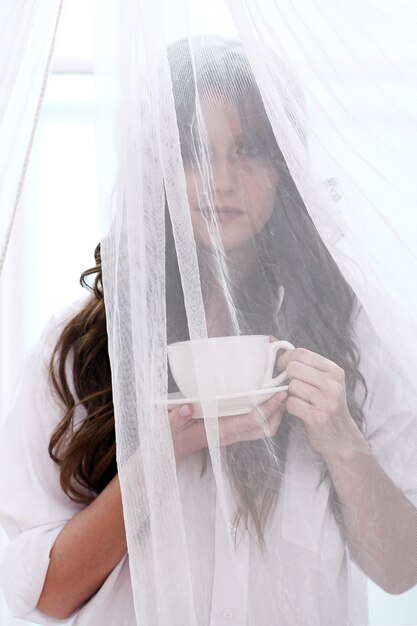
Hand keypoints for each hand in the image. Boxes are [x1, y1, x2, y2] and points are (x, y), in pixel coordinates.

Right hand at [169, 391, 287, 464]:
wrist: (167, 452)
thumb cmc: (169, 438)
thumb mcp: (167, 427)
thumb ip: (175, 419)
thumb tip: (187, 408)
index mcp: (219, 432)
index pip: (251, 422)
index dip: (268, 408)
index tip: (280, 393)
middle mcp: (229, 434)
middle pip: (264, 428)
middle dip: (279, 411)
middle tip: (285, 388)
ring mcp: (231, 434)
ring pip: (262, 428)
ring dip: (274, 413)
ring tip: (278, 391)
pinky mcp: (229, 430)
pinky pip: (254, 425)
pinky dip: (264, 413)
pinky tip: (262, 398)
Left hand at [278, 347, 355, 460]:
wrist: (342, 439)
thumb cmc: (327, 406)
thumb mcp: (326, 382)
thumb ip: (307, 365)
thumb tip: (275, 343)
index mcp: (335, 371)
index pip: (302, 353)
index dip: (286, 358)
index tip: (282, 367)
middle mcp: (333, 384)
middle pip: (294, 368)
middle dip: (287, 378)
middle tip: (292, 387)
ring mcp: (326, 401)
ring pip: (292, 386)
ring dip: (290, 395)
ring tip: (301, 401)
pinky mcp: (317, 417)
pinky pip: (291, 404)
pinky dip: (290, 408)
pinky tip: (301, 411)